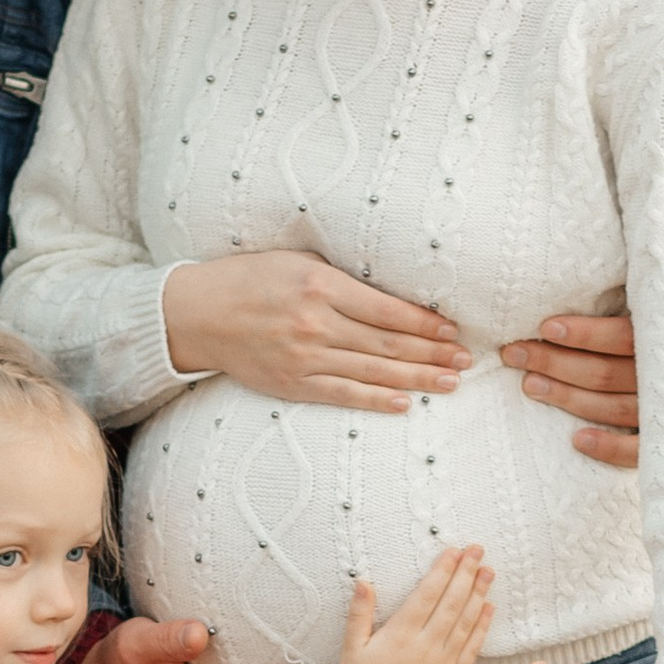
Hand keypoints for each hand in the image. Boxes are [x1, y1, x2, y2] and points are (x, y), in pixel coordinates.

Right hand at [162, 252, 469, 416]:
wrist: (197, 314)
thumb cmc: (250, 279)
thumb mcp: (297, 259)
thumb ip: (341, 276)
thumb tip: (390, 292)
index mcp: (321, 285)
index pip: (388, 310)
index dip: (426, 323)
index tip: (453, 330)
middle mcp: (316, 323)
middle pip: (388, 345)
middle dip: (432, 354)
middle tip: (466, 361)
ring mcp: (304, 357)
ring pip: (373, 373)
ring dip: (416, 379)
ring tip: (449, 383)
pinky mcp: (292, 383)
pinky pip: (342, 395)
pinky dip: (375, 401)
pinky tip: (404, 404)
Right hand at [337, 546, 494, 663]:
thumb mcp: (352, 647)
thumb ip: (359, 613)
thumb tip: (363, 582)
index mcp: (400, 634)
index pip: (427, 594)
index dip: (443, 570)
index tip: (454, 551)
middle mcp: (425, 644)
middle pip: (451, 602)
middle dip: (466, 573)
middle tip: (478, 551)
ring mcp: (442, 660)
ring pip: (465, 621)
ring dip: (479, 594)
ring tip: (488, 571)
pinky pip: (472, 646)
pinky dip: (482, 626)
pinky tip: (488, 607)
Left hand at [501, 309, 638, 470]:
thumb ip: (647, 303)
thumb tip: (600, 273)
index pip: (622, 337)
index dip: (584, 334)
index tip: (545, 327)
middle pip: (604, 372)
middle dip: (554, 362)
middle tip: (515, 353)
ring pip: (612, 408)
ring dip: (568, 398)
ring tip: (530, 386)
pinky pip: (637, 452)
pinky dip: (608, 447)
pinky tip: (577, 441)